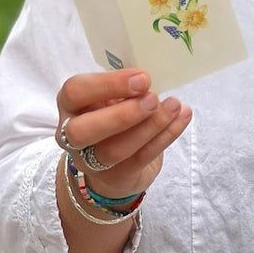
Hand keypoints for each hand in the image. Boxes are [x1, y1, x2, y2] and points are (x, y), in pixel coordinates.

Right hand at [55, 68, 191, 197]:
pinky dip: (166, 135)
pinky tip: (183, 117)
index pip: (75, 92)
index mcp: (71, 104)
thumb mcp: (111, 94)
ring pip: (115, 149)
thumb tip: (150, 76)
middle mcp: (72, 135)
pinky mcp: (117, 176)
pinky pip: (141, 158)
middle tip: (153, 98)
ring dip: (150, 126)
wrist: (113, 164)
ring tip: (174, 105)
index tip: (142, 78)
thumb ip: (123, 86)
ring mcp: (91, 161)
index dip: (107, 84)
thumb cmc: (113, 113)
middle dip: (121, 114)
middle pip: (83, 131)